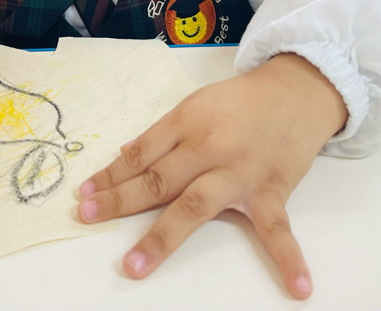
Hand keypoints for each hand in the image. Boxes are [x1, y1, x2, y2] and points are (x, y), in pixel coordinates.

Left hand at [76, 54, 347, 298]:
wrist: (296, 92)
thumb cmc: (241, 101)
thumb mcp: (196, 105)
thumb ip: (163, 133)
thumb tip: (125, 157)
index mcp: (188, 122)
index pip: (141, 154)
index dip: (110, 175)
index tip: (84, 195)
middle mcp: (209, 148)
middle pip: (158, 179)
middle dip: (120, 200)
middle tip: (87, 216)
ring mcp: (240, 173)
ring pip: (195, 206)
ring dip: (163, 237)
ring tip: (135, 265)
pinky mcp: (271, 191)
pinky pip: (279, 230)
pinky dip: (288, 259)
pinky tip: (296, 288)